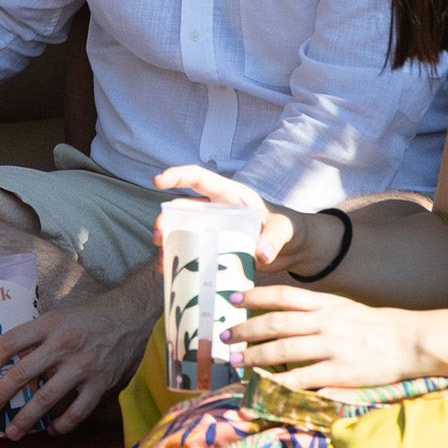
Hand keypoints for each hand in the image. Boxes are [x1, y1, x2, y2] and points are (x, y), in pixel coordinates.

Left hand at [0, 291, 152, 438]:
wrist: (133, 316)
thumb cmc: (93, 315)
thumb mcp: (61, 316)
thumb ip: (40, 336)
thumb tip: (13, 359)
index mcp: (50, 324)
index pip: (10, 343)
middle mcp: (64, 345)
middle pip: (22, 373)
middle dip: (0, 395)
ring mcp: (83, 366)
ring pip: (47, 398)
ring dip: (26, 419)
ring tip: (12, 433)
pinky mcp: (101, 383)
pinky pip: (77, 411)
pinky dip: (63, 425)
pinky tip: (52, 431)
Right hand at [152, 165, 295, 264]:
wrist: (290, 250)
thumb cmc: (287, 230)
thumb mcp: (284, 230)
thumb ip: (275, 238)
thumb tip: (262, 254)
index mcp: (230, 195)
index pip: (199, 178)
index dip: (177, 175)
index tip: (157, 181)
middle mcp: (216, 209)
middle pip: (182, 208)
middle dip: (165, 219)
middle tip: (158, 237)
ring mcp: (212, 229)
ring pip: (181, 230)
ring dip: (168, 242)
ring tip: (162, 261)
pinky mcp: (212, 248)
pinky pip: (190, 250)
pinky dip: (179, 260)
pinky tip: (169, 271)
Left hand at [227, 284, 423, 390]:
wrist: (410, 341)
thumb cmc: (375, 326)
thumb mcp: (344, 308)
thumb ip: (316, 311)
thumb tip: (284, 315)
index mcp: (326, 304)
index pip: (283, 295)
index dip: (254, 295)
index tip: (232, 299)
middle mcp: (325, 322)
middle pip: (275, 323)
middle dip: (245, 330)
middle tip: (223, 337)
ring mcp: (331, 347)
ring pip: (283, 351)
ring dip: (254, 356)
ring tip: (237, 361)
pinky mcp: (340, 372)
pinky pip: (304, 378)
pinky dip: (281, 383)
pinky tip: (265, 386)